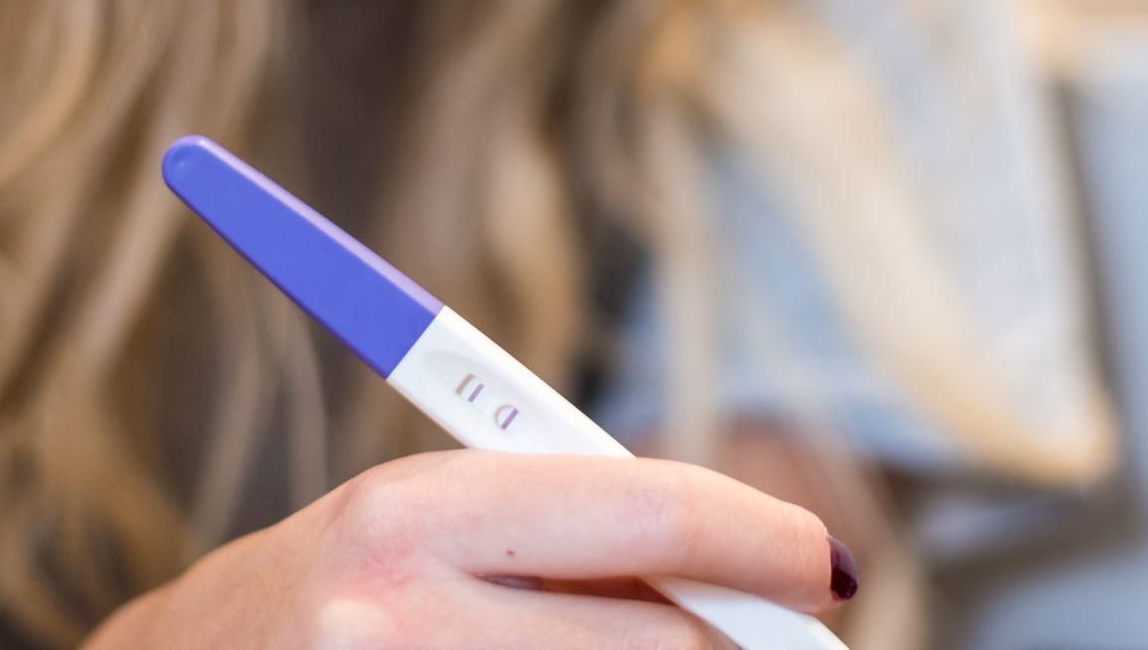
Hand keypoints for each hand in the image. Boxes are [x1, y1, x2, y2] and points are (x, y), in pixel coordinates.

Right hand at [89, 448, 857, 647]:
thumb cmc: (324, 601)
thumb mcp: (420, 527)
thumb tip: (755, 568)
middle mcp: (394, 622)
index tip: (824, 564)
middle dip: (707, 641)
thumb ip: (569, 533)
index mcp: (408, 515)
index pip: (644, 510)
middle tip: (720, 638)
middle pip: (660, 642)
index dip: (759, 537)